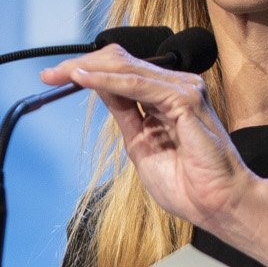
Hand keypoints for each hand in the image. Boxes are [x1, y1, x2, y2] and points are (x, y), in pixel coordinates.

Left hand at [44, 44, 267, 239]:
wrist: (218, 204)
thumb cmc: (189, 184)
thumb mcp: (141, 144)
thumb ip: (125, 114)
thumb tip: (97, 88)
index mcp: (166, 97)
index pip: (122, 71)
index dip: (87, 70)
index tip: (54, 79)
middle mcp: (176, 86)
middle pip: (120, 62)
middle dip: (80, 65)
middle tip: (49, 75)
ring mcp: (183, 89)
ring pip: (125, 67)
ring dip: (87, 69)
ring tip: (60, 75)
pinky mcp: (185, 99)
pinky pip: (137, 85)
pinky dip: (107, 81)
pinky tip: (83, 80)